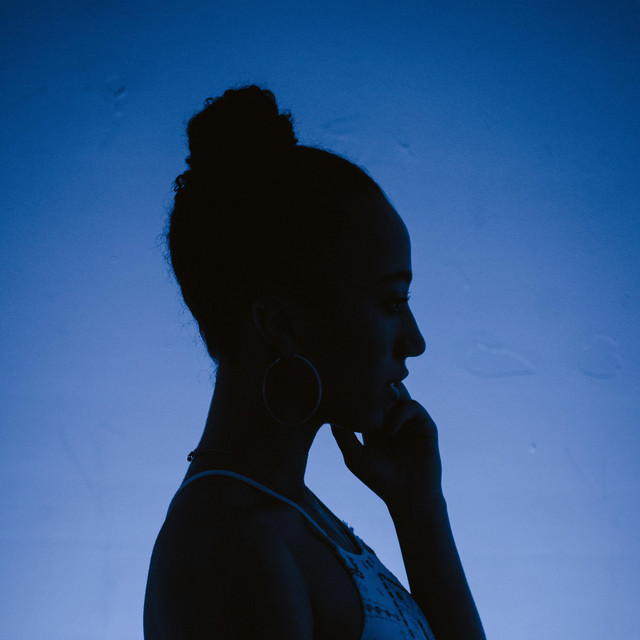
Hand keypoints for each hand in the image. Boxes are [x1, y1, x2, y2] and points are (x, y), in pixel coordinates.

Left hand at [330, 382, 442, 511]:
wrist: (408, 497)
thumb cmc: (380, 480)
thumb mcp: (355, 458)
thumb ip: (343, 436)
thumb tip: (328, 414)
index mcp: (375, 421)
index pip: (367, 395)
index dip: (358, 391)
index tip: (346, 394)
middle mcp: (393, 417)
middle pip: (383, 389)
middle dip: (373, 388)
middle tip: (361, 395)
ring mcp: (409, 419)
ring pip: (399, 392)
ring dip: (387, 397)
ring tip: (375, 413)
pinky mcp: (425, 425)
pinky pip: (413, 406)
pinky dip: (400, 413)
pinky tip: (389, 431)